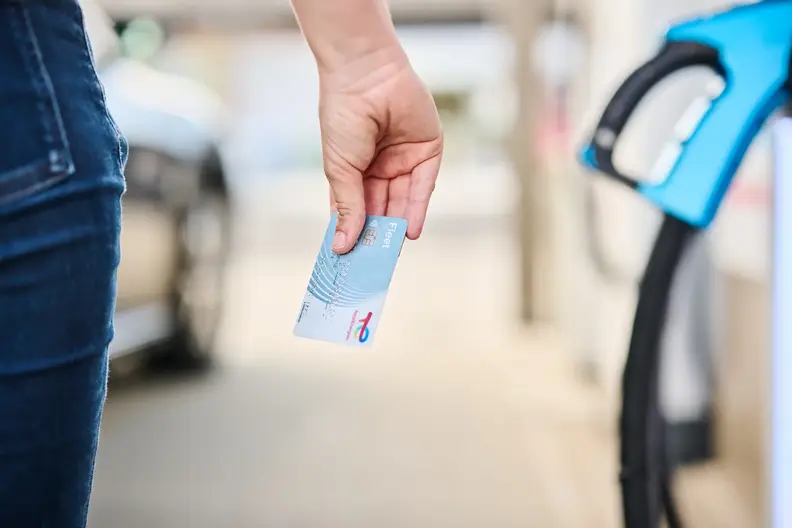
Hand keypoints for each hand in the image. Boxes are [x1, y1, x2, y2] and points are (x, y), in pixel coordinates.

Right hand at [318, 52, 442, 253]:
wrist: (366, 75)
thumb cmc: (343, 117)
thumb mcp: (340, 168)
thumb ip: (347, 207)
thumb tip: (340, 246)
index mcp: (355, 170)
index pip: (357, 209)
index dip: (354, 233)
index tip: (349, 261)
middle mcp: (381, 167)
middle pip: (382, 209)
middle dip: (378, 235)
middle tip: (373, 264)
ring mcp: (405, 159)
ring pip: (402, 201)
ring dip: (396, 227)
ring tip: (390, 254)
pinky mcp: (428, 151)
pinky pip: (424, 186)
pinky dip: (417, 209)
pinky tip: (409, 232)